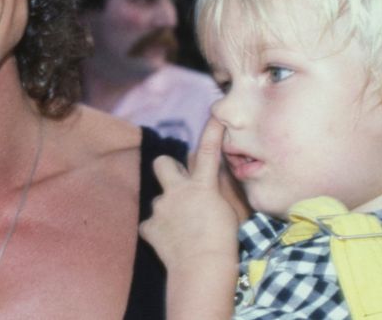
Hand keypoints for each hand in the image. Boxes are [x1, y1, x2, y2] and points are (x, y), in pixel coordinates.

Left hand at [140, 117, 238, 271]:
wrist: (202, 268)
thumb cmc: (225, 243)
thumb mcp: (232, 213)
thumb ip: (221, 192)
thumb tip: (216, 180)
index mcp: (202, 186)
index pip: (208, 151)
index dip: (211, 131)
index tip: (214, 113)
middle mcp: (177, 191)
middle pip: (163, 163)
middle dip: (169, 169)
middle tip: (179, 184)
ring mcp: (160, 208)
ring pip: (159, 199)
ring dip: (168, 208)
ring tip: (182, 230)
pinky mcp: (149, 226)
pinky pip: (151, 225)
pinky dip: (158, 231)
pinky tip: (169, 243)